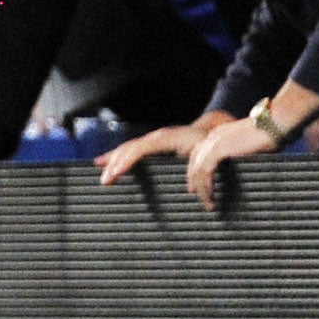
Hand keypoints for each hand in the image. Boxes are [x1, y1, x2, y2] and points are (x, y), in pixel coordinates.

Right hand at [96, 121, 213, 183]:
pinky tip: (106, 162)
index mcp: (167, 138)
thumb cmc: (212, 143)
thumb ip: (199, 170)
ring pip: (128, 148)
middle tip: (104, 181)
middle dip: (114, 164)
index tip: (116, 173)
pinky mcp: (155, 144)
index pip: (140, 148)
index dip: (126, 160)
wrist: (217, 128)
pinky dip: (118, 156)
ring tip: (101, 173)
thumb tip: (191, 190)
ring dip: (113, 160)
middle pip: (129, 148)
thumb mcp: (207, 154)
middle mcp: (158, 137)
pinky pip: (132, 149)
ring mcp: (155, 139)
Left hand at [185, 116, 275, 210]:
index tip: (197, 180)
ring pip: (198, 168)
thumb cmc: (273, 131)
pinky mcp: (219, 149)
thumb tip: (250, 166)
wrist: (275, 122)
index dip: (196, 166)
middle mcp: (213, 137)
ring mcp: (214, 142)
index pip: (200, 152)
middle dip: (193, 178)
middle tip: (194, 193)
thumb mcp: (254, 143)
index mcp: (220, 134)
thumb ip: (246, 152)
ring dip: (201, 187)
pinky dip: (206, 185)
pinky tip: (209, 196)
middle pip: (195, 160)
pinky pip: (205, 171)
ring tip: (207, 202)